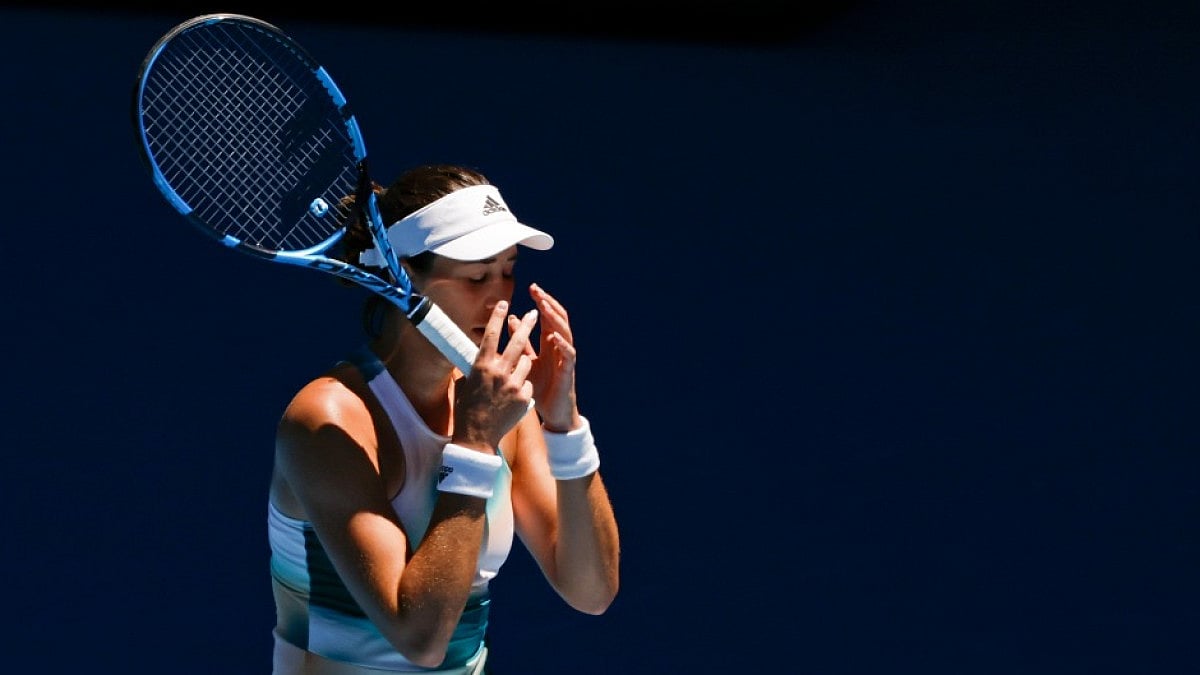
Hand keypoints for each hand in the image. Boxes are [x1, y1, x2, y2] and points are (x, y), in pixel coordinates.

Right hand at [453, 300, 537, 448]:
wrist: (477, 437)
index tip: (504, 303)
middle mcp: (498, 372)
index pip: (491, 334)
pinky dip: (522, 387)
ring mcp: (513, 384)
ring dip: (523, 364)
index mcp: (481, 366)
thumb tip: (477, 357)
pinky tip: (512, 398)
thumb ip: (475, 368)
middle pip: (517, 341)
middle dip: (527, 325)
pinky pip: (528, 384)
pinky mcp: (524, 397)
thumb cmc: (467, 410)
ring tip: (512, 375)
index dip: (498, 317)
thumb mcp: (465, 384)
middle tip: (534, 313)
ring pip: (526, 363)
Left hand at [512, 283, 579, 431]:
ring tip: (544, 306)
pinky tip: (554, 336)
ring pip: (565, 332)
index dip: (542, 302)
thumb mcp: (526, 362)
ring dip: (554, 319)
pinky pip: (568, 355)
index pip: (548, 317)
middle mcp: (560, 348)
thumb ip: (521, 342)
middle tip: (536, 290)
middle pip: (558, 319)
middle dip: (548, 303)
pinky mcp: (568, 372)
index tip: (531, 288)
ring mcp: (565, 359)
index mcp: (550, 344)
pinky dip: (562, 344)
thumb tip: (512, 319)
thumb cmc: (540, 388)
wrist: (552, 414)